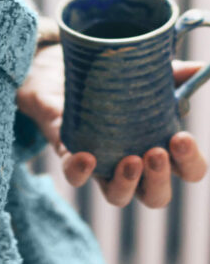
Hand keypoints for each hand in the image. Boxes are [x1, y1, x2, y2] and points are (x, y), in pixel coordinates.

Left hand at [16, 37, 207, 207]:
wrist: (66, 70)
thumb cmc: (117, 81)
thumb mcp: (147, 75)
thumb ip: (173, 73)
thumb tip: (198, 67)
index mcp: (161, 148)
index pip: (187, 170)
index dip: (189, 162)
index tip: (181, 138)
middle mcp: (134, 165)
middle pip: (155, 196)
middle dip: (159, 180)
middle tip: (156, 153)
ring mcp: (103, 165)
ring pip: (118, 196)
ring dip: (126, 183)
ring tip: (131, 159)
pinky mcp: (71, 155)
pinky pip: (74, 176)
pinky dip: (80, 171)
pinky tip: (87, 157)